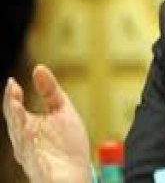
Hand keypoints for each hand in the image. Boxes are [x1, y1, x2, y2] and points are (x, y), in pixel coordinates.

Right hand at [3, 65, 90, 182]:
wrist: (77, 174)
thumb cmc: (67, 145)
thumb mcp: (62, 111)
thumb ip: (50, 90)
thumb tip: (38, 68)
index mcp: (28, 127)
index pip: (15, 110)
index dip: (12, 96)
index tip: (13, 82)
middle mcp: (24, 142)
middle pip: (14, 123)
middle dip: (12, 108)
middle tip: (12, 91)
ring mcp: (30, 157)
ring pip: (20, 141)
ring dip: (18, 126)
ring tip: (16, 109)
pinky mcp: (40, 170)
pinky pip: (34, 161)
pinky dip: (32, 153)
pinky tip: (31, 141)